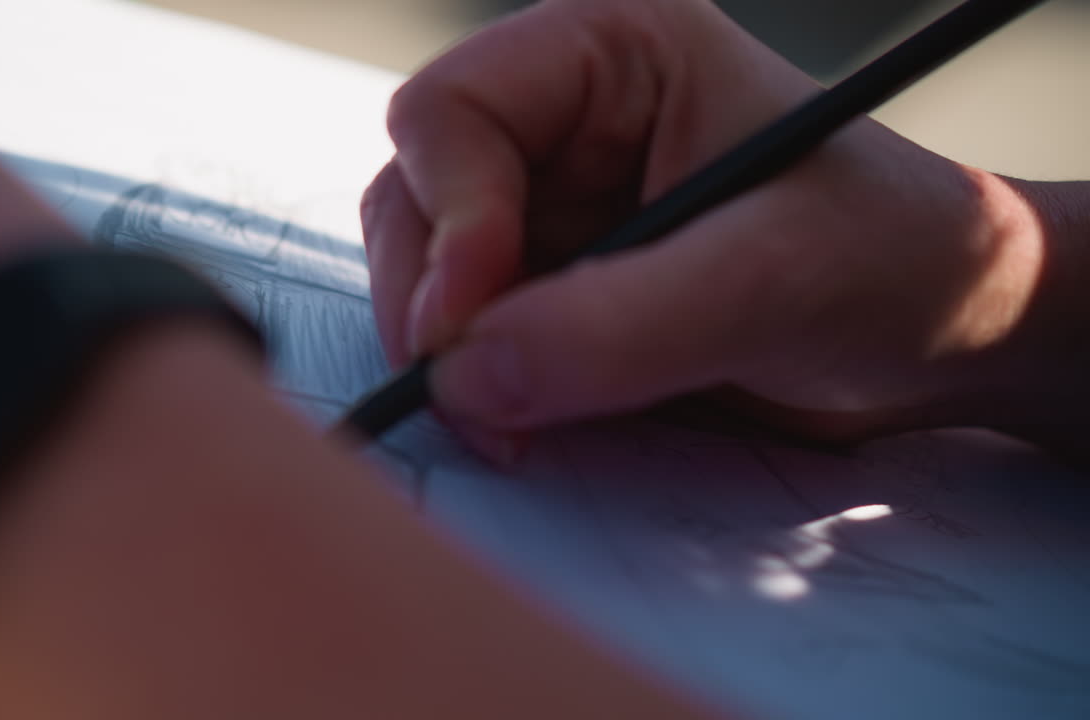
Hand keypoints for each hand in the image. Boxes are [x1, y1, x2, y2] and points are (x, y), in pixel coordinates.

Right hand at [362, 0, 1087, 454]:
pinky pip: (470, 335)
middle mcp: (563, 125)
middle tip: (475, 399)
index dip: (448, 219)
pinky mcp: (554, 292)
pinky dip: (477, 386)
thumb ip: (623, 323)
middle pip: (416, 196)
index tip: (471, 326)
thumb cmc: (894, 262)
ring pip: (428, 274)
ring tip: (510, 422)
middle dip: (433, 303)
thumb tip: (467, 375)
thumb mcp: (774, 279)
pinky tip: (524, 424)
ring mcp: (552, 213)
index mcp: (611, 56)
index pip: (454, 112)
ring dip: (448, 355)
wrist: (944, 336)